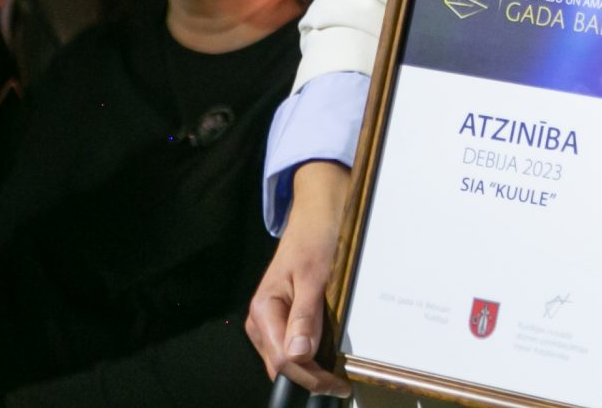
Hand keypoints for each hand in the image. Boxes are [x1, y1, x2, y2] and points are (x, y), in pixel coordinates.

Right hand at [247, 162, 352, 397]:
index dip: (311, 377)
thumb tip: (298, 354)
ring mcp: (268, 322)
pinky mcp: (280, 320)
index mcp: (263, 310)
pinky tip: (325, 359)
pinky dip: (308, 358)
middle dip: (311, 379)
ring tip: (336, 376)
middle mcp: (260, 320)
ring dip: (310, 371)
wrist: (315, 215)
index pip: (283, 359)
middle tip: (341, 384)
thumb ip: (305, 315)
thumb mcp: (314, 275)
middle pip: (282, 365)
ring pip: (285, 361)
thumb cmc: (314, 239)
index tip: (338, 383)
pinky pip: (290, 348)